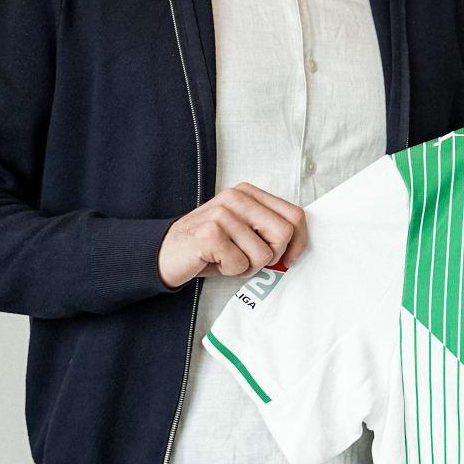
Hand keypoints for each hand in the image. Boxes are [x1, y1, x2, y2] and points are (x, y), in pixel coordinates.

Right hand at [157, 183, 306, 287]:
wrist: (164, 253)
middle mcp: (236, 197)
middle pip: (284, 233)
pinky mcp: (210, 233)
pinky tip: (213, 261)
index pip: (294, 215)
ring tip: (226, 258)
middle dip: (272, 256)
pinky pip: (240, 264)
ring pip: (263, 254)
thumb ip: (268, 230)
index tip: (290, 258)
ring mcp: (222, 213)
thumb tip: (297, 246)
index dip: (299, 241)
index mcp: (248, 193)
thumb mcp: (242, 231)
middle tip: (248, 259)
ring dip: (246, 266)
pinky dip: (230, 271)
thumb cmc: (209, 247)